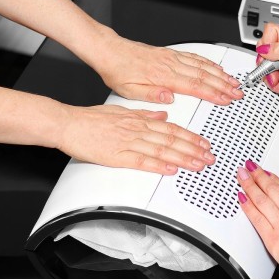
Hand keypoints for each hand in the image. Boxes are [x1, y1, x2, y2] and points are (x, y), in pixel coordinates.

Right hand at [57, 104, 214, 174]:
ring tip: (198, 164)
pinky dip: (158, 165)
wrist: (68, 124)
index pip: (172, 128)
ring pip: (161, 149)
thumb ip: (145, 113)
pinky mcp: (117, 156)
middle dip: (193, 149)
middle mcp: (137, 129)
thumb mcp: (122, 110)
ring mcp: (128, 142)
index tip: (204, 144)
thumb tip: (164, 114)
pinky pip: (141, 161)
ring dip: (182, 158)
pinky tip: (171, 169)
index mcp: (140, 119)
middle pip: (172, 139)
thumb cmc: (91, 119)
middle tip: (209, 157)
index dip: (191, 136)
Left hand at [92, 30, 242, 105]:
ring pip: (202, 65)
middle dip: (224, 85)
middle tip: (237, 92)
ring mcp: (171, 58)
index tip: (226, 98)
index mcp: (162, 76)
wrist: (110, 52)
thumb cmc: (118, 72)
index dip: (213, 93)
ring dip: (220, 74)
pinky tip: (216, 67)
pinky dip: (209, 62)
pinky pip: (194, 57)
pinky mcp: (170, 54)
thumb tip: (168, 98)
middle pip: (203, 75)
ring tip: (234, 81)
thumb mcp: (129, 90)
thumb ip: (151, 95)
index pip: (194, 86)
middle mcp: (169, 65)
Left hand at [236, 160, 278, 278]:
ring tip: (242, 176)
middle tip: (249, 166)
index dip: (272, 177)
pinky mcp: (272, 238)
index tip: (265, 172)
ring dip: (249, 185)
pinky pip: (256, 219)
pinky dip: (247, 207)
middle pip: (270, 188)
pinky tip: (241, 198)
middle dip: (258, 175)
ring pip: (261, 199)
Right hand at [255, 23, 278, 116]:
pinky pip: (269, 80)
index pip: (272, 32)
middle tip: (278, 69)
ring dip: (274, 78)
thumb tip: (265, 49)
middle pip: (265, 52)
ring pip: (265, 69)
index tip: (270, 54)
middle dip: (268, 65)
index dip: (267, 42)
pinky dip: (276, 86)